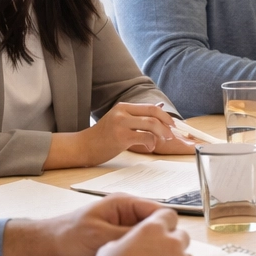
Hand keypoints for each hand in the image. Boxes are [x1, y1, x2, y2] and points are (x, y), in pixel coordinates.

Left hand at [2, 193, 167, 255]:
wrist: (48, 247)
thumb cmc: (67, 235)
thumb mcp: (100, 234)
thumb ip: (127, 233)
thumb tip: (153, 236)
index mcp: (125, 204)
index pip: (159, 211)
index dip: (166, 226)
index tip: (170, 243)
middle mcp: (127, 215)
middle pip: (156, 226)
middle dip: (160, 240)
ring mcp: (124, 229)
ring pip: (149, 239)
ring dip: (150, 250)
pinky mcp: (120, 242)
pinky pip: (138, 248)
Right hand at [46, 102, 178, 168]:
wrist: (83, 146)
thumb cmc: (103, 136)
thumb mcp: (119, 121)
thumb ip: (136, 117)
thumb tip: (159, 111)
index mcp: (123, 107)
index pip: (150, 107)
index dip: (165, 116)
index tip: (172, 125)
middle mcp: (122, 112)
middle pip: (153, 113)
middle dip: (167, 124)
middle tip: (172, 133)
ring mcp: (121, 124)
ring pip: (151, 124)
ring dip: (162, 133)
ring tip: (164, 140)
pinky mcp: (120, 137)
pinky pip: (145, 137)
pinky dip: (152, 143)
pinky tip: (149, 148)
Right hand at [88, 207, 193, 255]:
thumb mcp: (108, 250)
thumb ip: (127, 240)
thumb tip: (132, 243)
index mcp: (151, 230)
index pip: (168, 214)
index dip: (163, 221)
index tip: (160, 228)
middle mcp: (171, 242)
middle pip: (180, 235)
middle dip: (171, 242)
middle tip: (157, 254)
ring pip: (185, 255)